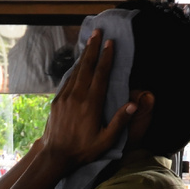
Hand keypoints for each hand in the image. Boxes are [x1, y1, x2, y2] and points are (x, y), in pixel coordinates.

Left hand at [35, 31, 134, 171]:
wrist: (55, 156)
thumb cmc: (83, 150)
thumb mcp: (106, 140)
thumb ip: (120, 121)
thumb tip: (134, 104)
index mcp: (91, 104)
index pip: (100, 75)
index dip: (106, 58)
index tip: (110, 43)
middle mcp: (77, 97)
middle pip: (86, 67)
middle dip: (92, 48)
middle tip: (97, 32)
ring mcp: (65, 97)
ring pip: (76, 72)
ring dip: (83, 56)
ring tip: (89, 43)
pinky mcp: (57, 101)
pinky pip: (67, 80)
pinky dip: (74, 69)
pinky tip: (78, 64)